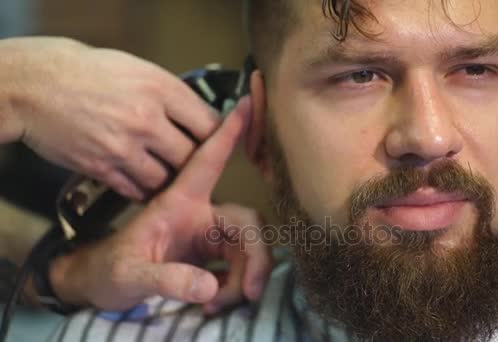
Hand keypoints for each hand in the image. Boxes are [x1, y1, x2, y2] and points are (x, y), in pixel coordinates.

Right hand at [0, 37, 219, 199]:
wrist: (35, 85)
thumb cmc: (87, 72)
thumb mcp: (138, 69)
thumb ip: (171, 95)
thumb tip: (198, 116)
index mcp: (160, 89)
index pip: (209, 124)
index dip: (217, 137)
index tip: (216, 142)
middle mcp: (146, 120)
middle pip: (192, 157)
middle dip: (194, 163)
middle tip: (194, 165)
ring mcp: (123, 147)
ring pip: (166, 180)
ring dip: (170, 180)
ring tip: (169, 175)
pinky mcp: (102, 168)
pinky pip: (137, 190)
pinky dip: (144, 190)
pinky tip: (144, 182)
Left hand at [47, 98, 271, 313]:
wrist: (100, 284)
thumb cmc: (109, 268)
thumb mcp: (130, 274)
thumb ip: (167, 278)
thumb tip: (208, 286)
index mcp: (180, 203)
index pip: (209, 160)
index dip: (229, 132)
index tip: (248, 102)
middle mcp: (201, 214)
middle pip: (246, 223)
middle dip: (255, 257)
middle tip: (248, 293)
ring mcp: (207, 236)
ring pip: (247, 248)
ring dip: (243, 279)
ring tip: (217, 305)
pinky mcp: (210, 256)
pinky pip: (239, 267)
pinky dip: (234, 287)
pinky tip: (212, 304)